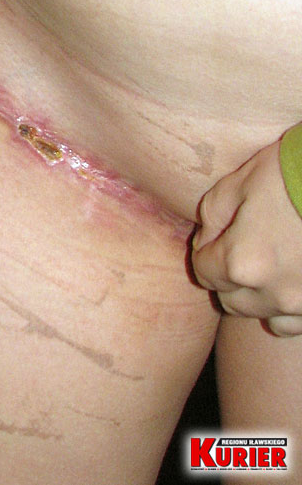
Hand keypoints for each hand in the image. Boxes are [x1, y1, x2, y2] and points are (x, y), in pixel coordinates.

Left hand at [192, 140, 301, 336]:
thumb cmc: (294, 172)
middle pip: (230, 300)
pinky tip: (293, 278)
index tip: (220, 232)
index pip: (203, 271)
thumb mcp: (241, 181)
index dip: (206, 249)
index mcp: (242, 262)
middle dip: (228, 275)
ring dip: (259, 295)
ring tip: (271, 264)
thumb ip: (211, 215)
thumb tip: (206, 239)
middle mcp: (273, 293)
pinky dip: (289, 306)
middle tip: (243, 245)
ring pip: (264, 315)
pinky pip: (297, 322)